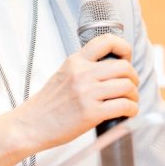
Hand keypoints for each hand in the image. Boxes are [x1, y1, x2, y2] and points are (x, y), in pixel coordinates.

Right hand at [13, 33, 139, 154]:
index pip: (106, 41)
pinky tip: (127, 113)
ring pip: (127, 86)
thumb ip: (84, 68)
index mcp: (75, 61)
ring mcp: (87, 93)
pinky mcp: (91, 113)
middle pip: (124, 67)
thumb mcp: (64, 75)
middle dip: (133, 77)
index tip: (126, 59)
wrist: (31, 124)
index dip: (123, 48)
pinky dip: (132, 110)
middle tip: (130, 87)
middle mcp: (82, 73)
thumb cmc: (48, 104)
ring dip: (134, 96)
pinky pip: (124, 106)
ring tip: (129, 102)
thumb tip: (111, 69)